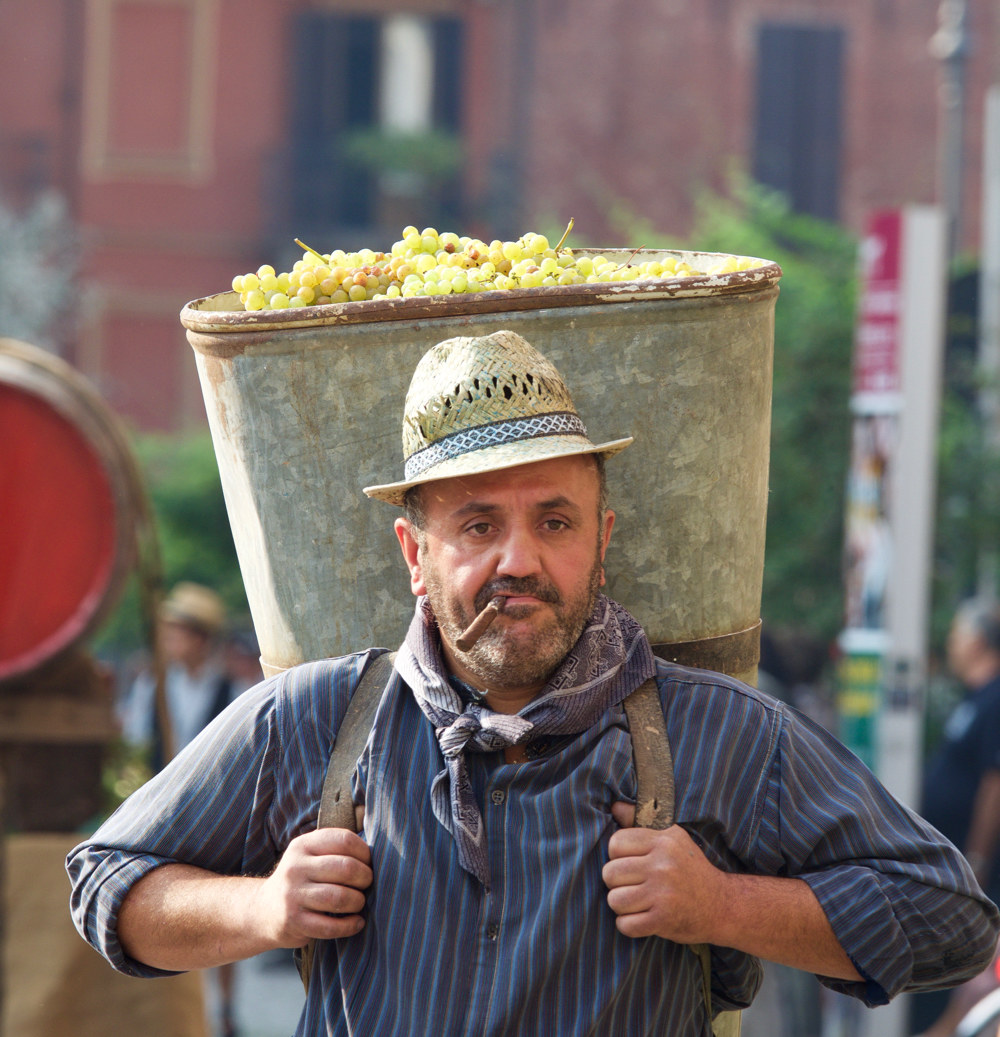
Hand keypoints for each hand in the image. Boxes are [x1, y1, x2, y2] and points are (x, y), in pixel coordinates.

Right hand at [254, 828, 372, 946]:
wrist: (263, 910)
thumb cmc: (300, 878)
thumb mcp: (309, 853)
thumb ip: (335, 843)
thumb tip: (371, 827)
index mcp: (303, 845)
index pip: (344, 840)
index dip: (364, 852)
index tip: (369, 863)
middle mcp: (296, 867)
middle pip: (345, 868)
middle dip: (365, 877)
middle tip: (367, 884)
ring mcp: (292, 895)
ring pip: (339, 897)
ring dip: (358, 901)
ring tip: (360, 902)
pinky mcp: (293, 921)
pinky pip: (329, 926)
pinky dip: (349, 926)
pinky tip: (356, 923)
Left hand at [603, 803, 725, 943]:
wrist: (723, 905)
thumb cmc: (691, 869)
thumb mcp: (672, 837)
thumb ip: (640, 820)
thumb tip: (614, 805)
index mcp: (664, 841)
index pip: (615, 843)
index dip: (617, 855)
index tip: (631, 863)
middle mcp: (663, 865)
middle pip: (610, 873)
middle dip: (616, 882)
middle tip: (633, 885)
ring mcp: (663, 893)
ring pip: (614, 900)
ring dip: (622, 905)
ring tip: (638, 902)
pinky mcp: (663, 920)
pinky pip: (625, 925)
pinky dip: (629, 925)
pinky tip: (642, 918)